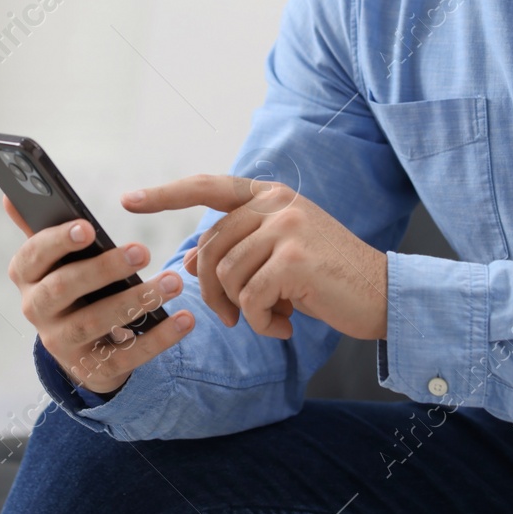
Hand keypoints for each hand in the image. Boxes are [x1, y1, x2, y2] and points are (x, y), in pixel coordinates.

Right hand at [2, 196, 193, 393]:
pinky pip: (127, 356)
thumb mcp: (54, 261)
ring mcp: (63, 344)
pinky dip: (158, 338)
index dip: (57, 242)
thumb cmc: (72, 286)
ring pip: (94, 323)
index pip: (32, 257)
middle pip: (62, 289)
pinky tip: (184, 319)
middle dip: (103, 269)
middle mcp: (37, 311)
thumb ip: (38, 227)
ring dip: (136, 301)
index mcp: (27, 277)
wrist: (82, 348)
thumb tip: (11, 195)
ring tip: (173, 282)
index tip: (88, 228)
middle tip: (142, 250)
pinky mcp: (94, 370)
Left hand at [121, 175, 387, 340]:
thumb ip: (238, 249)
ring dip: (241, 310)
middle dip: (214, 292)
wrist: (383, 294)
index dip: (165, 194)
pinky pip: (249, 299)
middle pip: (211, 248)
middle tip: (235, 317)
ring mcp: (286, 227)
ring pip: (226, 276)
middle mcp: (276, 203)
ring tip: (271, 318)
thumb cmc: (327, 279)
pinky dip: (260, 322)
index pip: (207, 187)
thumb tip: (191, 263)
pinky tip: (285, 326)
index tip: (129, 199)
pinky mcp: (293, 259)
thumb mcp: (278, 256)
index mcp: (269, 196)